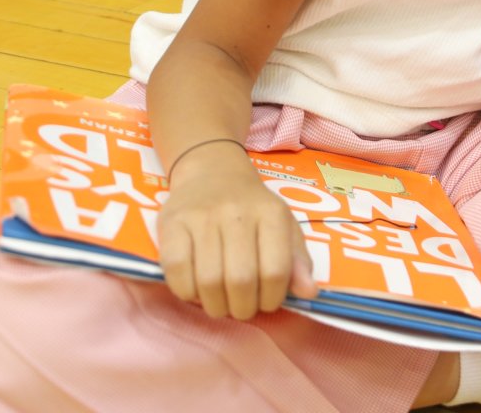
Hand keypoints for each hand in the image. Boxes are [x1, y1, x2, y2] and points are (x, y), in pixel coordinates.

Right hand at [157, 141, 315, 319]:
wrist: (212, 172)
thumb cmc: (252, 208)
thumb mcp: (283, 226)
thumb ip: (297, 261)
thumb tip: (309, 293)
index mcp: (272, 214)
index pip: (276, 271)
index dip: (272, 298)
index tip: (266, 303)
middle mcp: (237, 213)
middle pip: (241, 280)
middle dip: (242, 308)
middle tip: (241, 309)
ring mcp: (202, 217)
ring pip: (208, 281)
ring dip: (215, 305)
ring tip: (220, 304)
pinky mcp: (171, 223)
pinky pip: (175, 271)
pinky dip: (186, 292)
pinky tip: (196, 291)